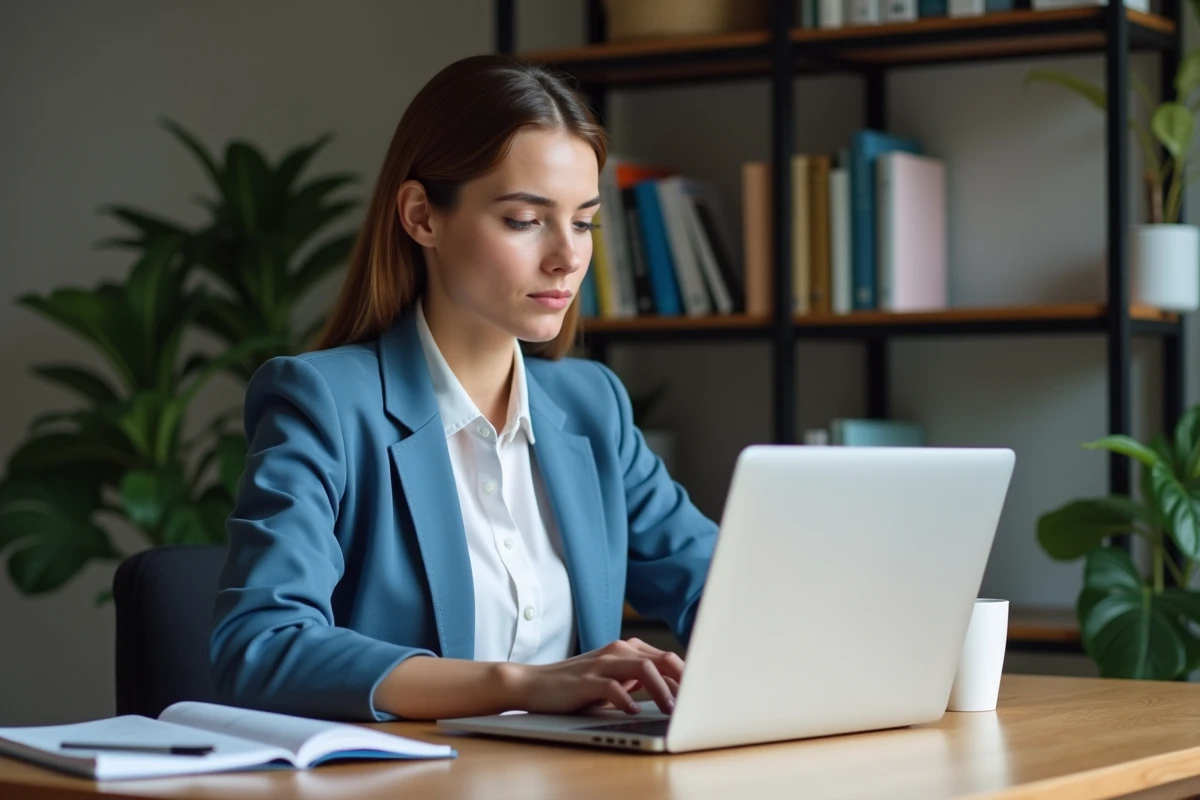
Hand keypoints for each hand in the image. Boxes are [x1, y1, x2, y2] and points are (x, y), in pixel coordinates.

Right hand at [502, 638, 683, 715]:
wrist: (536, 684)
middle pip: (661, 659)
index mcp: (627, 650)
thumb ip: (639, 680)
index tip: (703, 694)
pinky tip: (634, 711)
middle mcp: (618, 651)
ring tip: (671, 710)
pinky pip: (612, 687)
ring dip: (662, 690)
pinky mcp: (586, 679)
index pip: (667, 658)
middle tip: (697, 702)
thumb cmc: (578, 686)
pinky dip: (626, 699)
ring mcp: (602, 663)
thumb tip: (674, 693)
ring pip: (643, 669)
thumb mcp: (613, 681)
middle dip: (683, 680)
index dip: (688, 676)